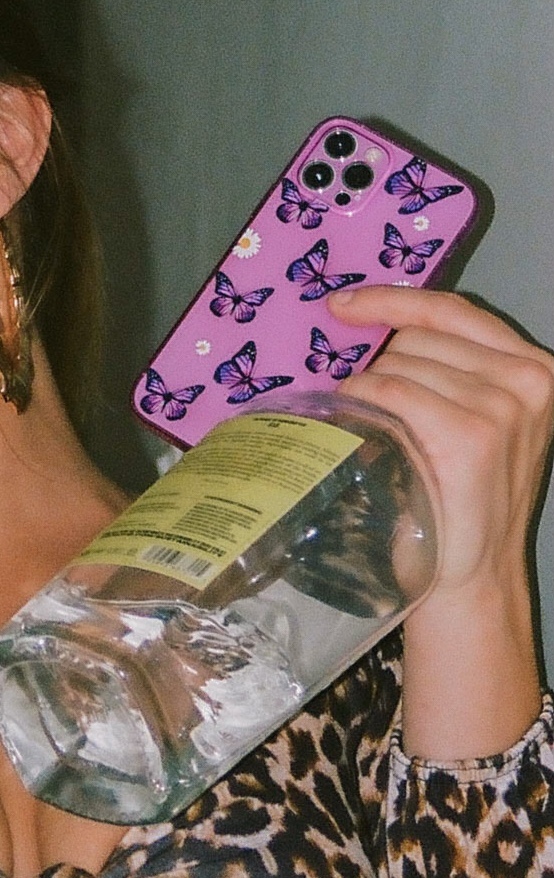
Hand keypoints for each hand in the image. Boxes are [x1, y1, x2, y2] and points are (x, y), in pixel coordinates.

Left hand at [325, 284, 552, 756]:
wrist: (470, 577)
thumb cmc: (460, 501)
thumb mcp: (480, 425)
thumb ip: (451, 376)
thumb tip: (371, 331)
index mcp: (535, 371)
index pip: (455, 311)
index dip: (393, 300)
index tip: (342, 304)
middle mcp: (528, 381)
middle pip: (419, 338)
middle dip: (380, 363)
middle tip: (368, 406)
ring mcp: (501, 408)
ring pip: (399, 365)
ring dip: (368, 390)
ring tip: (373, 432)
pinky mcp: (470, 435)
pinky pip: (393, 392)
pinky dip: (365, 403)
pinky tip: (363, 428)